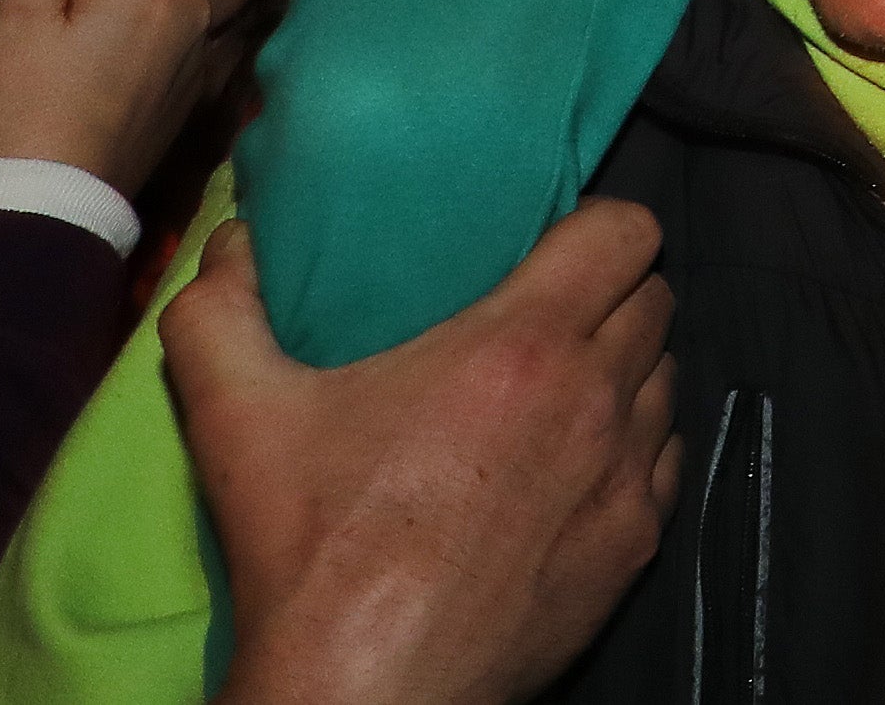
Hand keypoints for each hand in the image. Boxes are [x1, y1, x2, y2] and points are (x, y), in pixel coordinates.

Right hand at [167, 200, 677, 704]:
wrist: (365, 690)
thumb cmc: (311, 550)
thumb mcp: (238, 419)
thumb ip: (218, 313)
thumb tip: (231, 238)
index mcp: (523, 346)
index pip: (627, 231)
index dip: (596, 225)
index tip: (548, 246)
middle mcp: (597, 398)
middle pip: (652, 297)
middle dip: (607, 293)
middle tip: (542, 318)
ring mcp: (628, 474)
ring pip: (664, 376)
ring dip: (624, 370)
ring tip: (557, 391)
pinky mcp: (636, 543)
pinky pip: (666, 458)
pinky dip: (634, 448)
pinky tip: (574, 466)